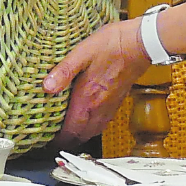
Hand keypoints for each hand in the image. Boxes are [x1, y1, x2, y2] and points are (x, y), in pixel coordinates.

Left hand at [42, 18, 149, 140]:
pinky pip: (101, 123)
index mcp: (88, 99)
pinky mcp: (116, 101)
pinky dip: (90, 127)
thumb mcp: (81, 53)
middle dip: (66, 141)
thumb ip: (63, 71)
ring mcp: (109, 106)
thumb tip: (46, 87)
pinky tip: (84, 119)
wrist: (140, 44)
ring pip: (92, 131)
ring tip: (65, 133)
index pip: (71, 131)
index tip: (46, 141)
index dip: (58, 141)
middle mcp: (99, 108)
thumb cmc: (112, 46)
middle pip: (81, 136)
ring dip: (79, 136)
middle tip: (52, 140)